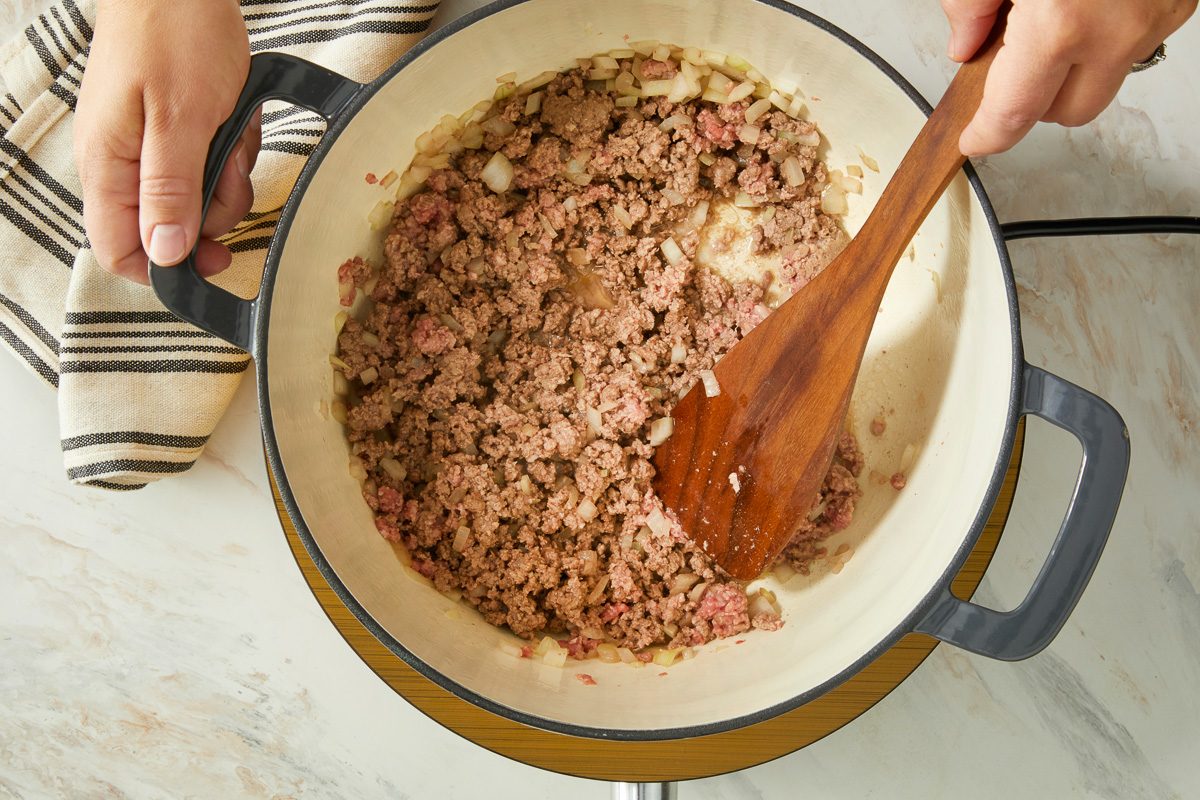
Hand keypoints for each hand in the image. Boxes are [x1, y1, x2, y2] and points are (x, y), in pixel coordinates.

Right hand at [74, 0, 258, 283]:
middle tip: (230, 166)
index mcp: (108, 166)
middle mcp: (123, 163)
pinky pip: (211, 162)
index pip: (121, 251)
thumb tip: (164, 254)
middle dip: (214, 207)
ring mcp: (149, 146)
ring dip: (228, 171)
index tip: (213, 260)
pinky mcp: (176, 130)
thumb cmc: (173, 35)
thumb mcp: (180, 118)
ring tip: (230, 128)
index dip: (167, 268)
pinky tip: (233, 117)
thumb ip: (171, 190)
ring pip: (200, 196)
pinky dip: (232, 146)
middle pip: (172, 229)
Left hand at [942, 0, 1197, 154]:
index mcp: (1061, 21)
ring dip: (1076, 68)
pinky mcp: (1180, 1)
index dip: (986, 134)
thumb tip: (965, 41)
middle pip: (1069, 113)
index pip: (1013, 113)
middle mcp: (1116, 29)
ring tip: (1053, 18)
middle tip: (1010, 62)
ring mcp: (1157, 17)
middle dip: (1036, 101)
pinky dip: (1108, 34)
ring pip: (1107, 79)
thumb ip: (971, 3)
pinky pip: (1136, 42)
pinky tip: (1090, 2)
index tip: (974, 139)